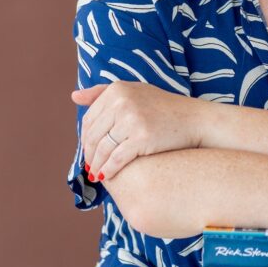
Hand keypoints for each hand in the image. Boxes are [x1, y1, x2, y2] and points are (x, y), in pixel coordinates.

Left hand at [70, 82, 203, 182]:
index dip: (86, 138)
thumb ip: (102, 92)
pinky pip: (117, 159)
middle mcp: (122, 102)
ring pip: (103, 149)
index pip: (89, 119)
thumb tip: (73, 96)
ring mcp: (132, 119)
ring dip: (96, 165)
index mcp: (117, 89)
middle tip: (89, 166)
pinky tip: (108, 176)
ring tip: (96, 174)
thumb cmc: (162, 107)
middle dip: (89, 154)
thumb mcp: (133, 91)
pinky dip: (109, 170)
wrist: (194, 120)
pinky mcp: (142, 137)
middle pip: (94, 135)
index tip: (88, 150)